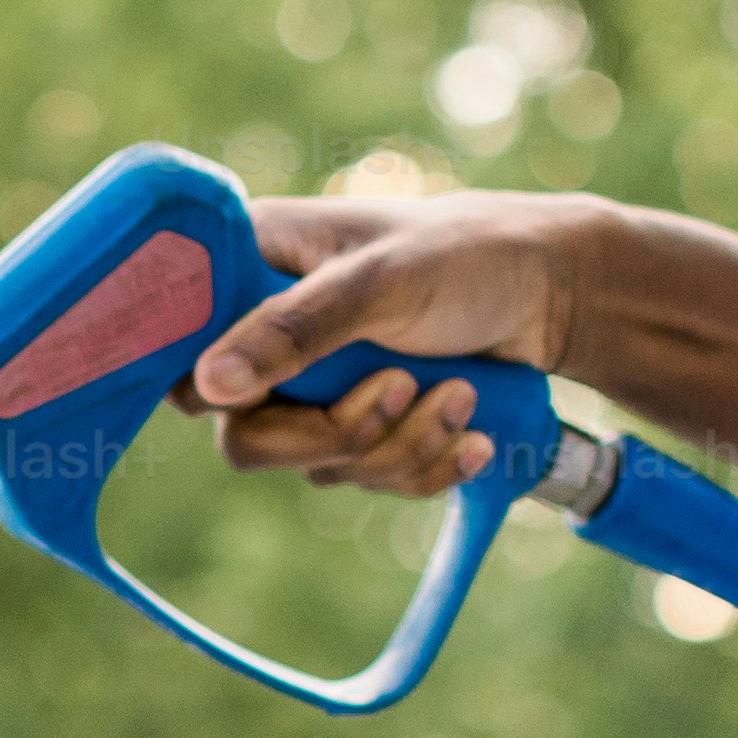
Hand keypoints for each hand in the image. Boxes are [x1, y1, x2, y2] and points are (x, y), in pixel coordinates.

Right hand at [178, 193, 600, 500]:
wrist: (556, 295)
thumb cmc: (469, 257)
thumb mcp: (383, 282)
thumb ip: (295, 327)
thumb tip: (209, 386)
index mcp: (253, 265)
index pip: (181, 347)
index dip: (213, 384)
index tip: (267, 394)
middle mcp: (270, 331)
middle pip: (248, 435)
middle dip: (339, 431)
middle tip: (403, 387)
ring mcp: (317, 386)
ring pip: (318, 466)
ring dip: (401, 445)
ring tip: (462, 393)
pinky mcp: (363, 425)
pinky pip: (370, 480)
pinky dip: (426, 465)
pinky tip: (472, 433)